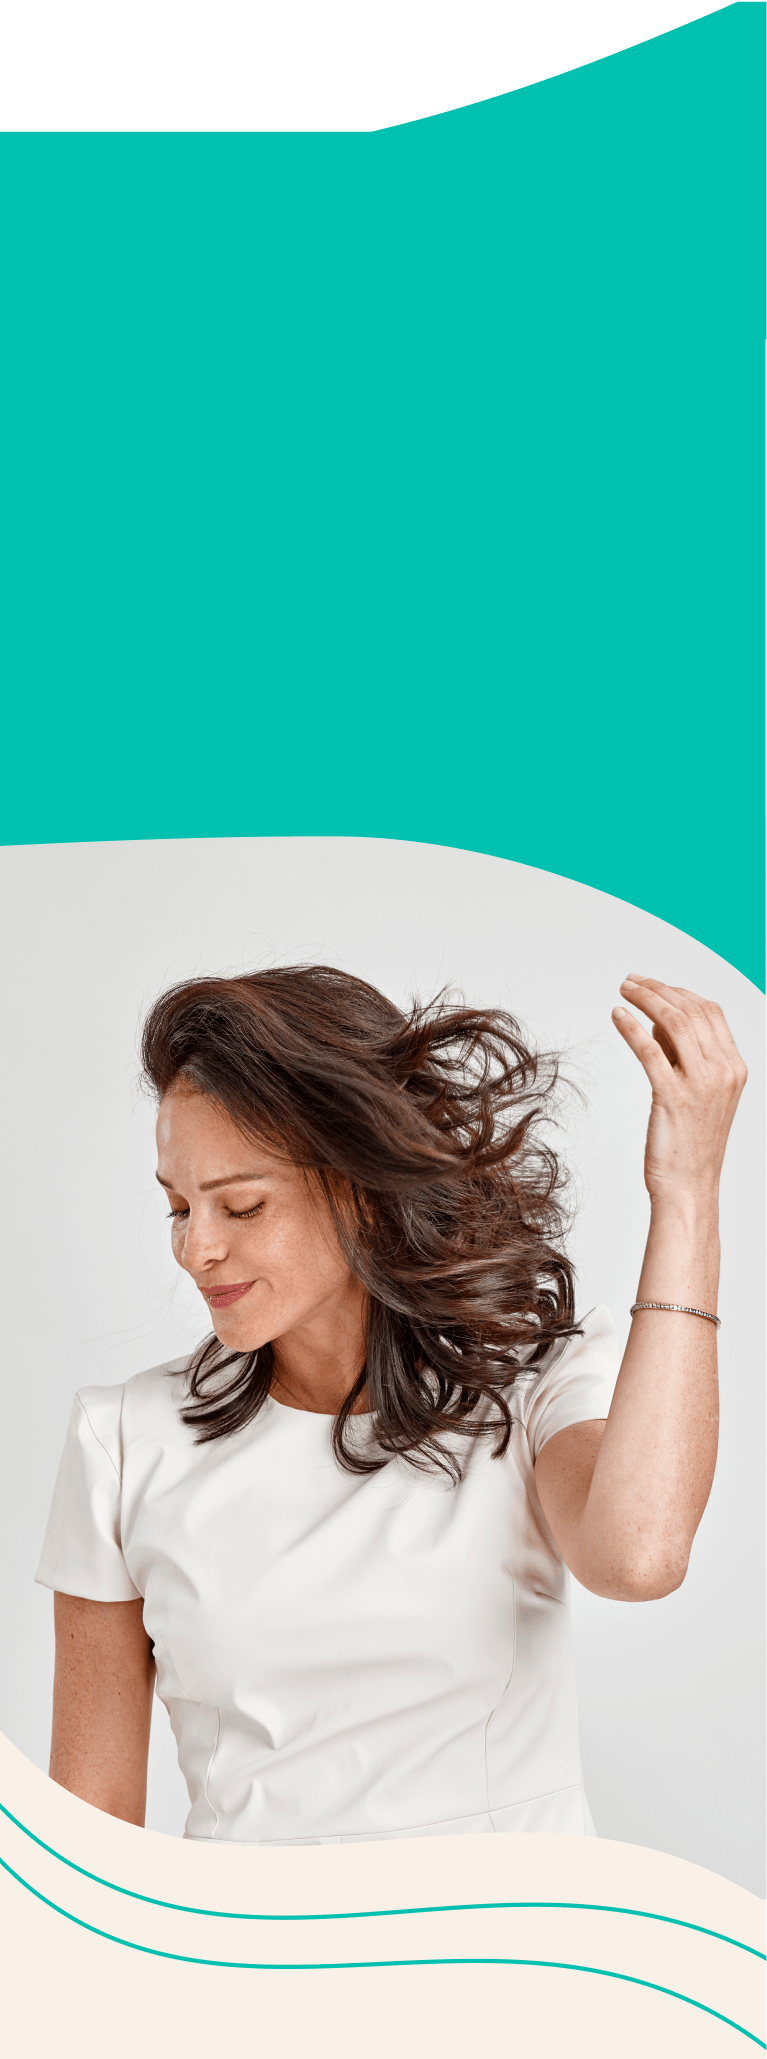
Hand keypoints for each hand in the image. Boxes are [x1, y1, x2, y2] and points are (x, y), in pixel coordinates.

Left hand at [612, 977, 746, 1208]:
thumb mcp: (696, 1092)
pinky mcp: (673, 1098)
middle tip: (631, 981)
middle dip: (659, 988)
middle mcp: (722, 1072)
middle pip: (692, 1010)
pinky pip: (651, 1051)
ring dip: (645, 999)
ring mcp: (700, 1085)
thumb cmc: (689, 1142)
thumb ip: (683, 1055)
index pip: (710, 1011)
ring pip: (674, 1023)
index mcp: (734, 1067)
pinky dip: (632, 1028)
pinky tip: (618, 1016)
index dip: (679, 990)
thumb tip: (659, 1019)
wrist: (689, 1187)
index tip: (653, 983)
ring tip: (623, 990)